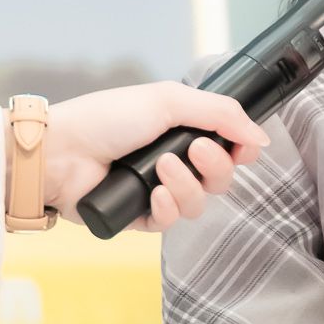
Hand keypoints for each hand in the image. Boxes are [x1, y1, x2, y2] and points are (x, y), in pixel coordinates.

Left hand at [41, 83, 270, 230]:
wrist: (61, 151)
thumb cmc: (107, 117)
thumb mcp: (169, 100)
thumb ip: (221, 114)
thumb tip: (262, 137)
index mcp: (180, 132)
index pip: (229, 149)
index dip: (241, 152)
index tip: (243, 149)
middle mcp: (173, 162)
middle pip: (220, 179)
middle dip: (215, 167)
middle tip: (195, 151)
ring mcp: (157, 192)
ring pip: (198, 204)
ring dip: (187, 186)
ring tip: (161, 169)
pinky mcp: (140, 218)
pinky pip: (171, 223)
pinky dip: (167, 209)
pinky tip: (153, 196)